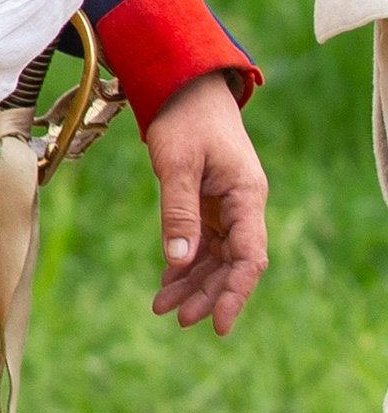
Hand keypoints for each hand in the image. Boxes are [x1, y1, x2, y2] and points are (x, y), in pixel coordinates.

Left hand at [143, 73, 268, 336]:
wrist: (186, 88)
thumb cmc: (185, 119)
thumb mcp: (177, 163)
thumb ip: (179, 211)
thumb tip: (178, 261)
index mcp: (246, 196)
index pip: (249, 257)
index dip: (235, 293)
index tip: (217, 324)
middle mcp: (242, 206)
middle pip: (232, 264)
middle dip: (208, 294)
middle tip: (178, 320)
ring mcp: (226, 206)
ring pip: (215, 257)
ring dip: (192, 284)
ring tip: (163, 308)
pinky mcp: (209, 203)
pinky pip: (201, 243)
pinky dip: (184, 264)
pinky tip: (167, 285)